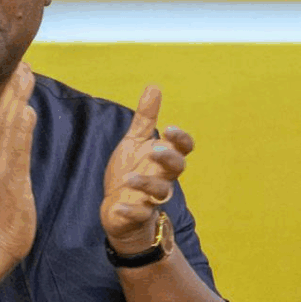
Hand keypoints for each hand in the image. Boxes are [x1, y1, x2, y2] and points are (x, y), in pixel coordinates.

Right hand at [0, 62, 36, 264]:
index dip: (13, 91)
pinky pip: (16, 150)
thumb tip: (27, 114)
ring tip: (24, 77)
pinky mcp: (11, 180)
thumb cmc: (8, 212)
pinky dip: (19, 130)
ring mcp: (2, 167)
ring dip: (16, 100)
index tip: (22, 67)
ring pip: (9, 126)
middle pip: (5, 115)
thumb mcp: (15, 172)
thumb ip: (19, 143)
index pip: (6, 116)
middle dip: (15, 88)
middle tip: (24, 62)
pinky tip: (25, 112)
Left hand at [101, 86, 193, 254]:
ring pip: (160, 192)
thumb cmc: (130, 170)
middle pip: (177, 169)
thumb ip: (146, 118)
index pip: (183, 148)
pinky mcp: (136, 215)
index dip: (180, 139)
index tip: (169, 128)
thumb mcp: (134, 142)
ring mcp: (150, 198)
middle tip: (154, 150)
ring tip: (128, 178)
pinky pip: (139, 214)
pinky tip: (118, 205)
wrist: (117, 209)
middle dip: (169, 159)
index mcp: (163, 158)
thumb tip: (154, 86)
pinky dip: (131, 211)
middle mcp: (162, 177)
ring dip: (146, 184)